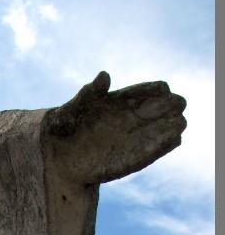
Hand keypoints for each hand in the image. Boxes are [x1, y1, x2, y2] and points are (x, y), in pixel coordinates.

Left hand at [44, 71, 186, 183]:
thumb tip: (105, 76)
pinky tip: (173, 138)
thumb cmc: (60, 129)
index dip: (157, 90)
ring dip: (172, 125)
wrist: (56, 158)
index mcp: (121, 100)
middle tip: (172, 108)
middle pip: (164, 106)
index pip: (152, 90)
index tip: (159, 91)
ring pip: (164, 127)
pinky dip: (164, 144)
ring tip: (177, 124)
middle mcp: (132, 117)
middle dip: (170, 106)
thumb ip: (86, 95)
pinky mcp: (132, 158)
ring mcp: (134, 137)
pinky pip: (154, 150)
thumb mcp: (67, 110)